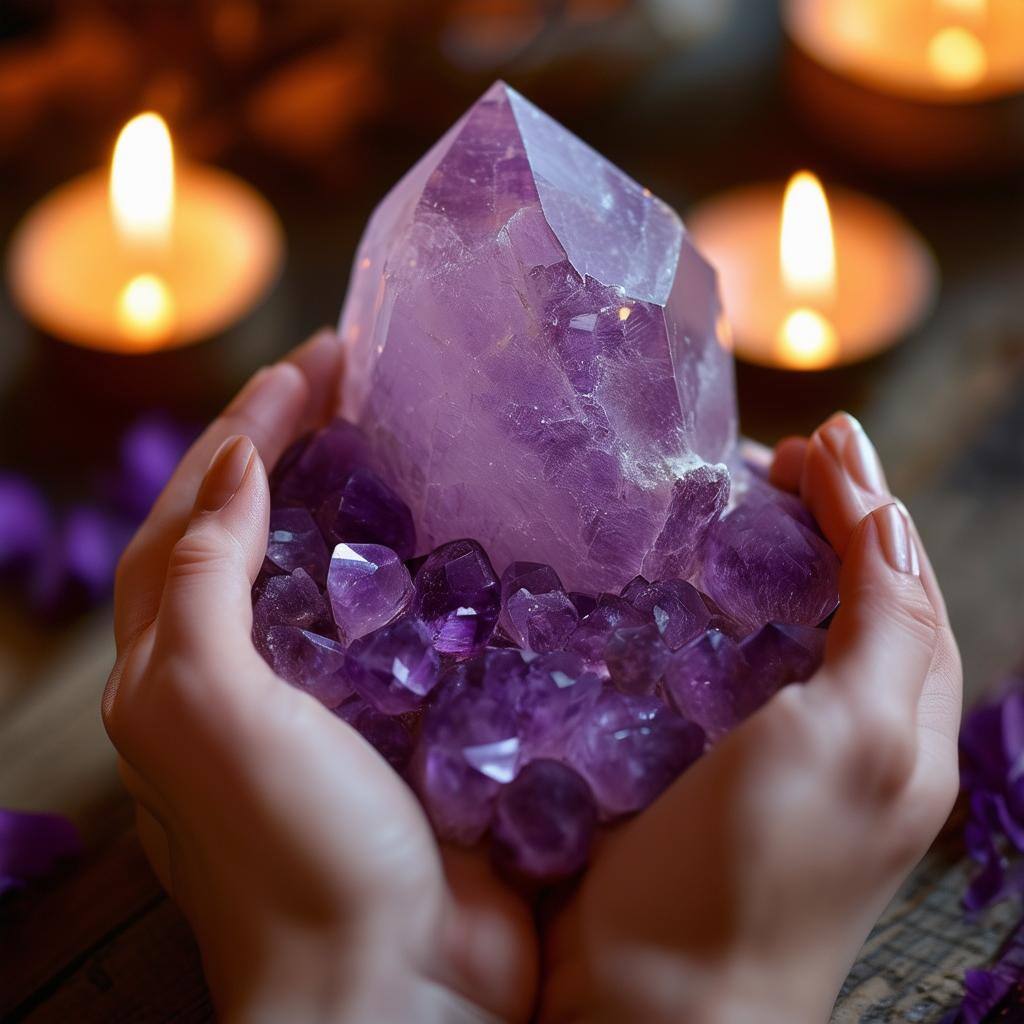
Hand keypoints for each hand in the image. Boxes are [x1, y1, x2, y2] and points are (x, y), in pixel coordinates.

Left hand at [102, 330, 536, 1023]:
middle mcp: (248, 674)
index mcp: (181, 666)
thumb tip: (227, 466)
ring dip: (361, 495)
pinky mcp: (406, 721)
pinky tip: (460, 531)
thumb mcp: (205, 710)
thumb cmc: (288, 853)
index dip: (252, 426)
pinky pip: (410, 620)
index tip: (317, 362)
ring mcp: (331, 698)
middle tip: (362, 378)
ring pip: (336, 567)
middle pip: (262, 526)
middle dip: (299, 444)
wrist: (395, 990)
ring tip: (406, 433)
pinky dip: (423, 566)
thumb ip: (200, 583)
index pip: (203, 510)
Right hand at [541, 413, 962, 1023]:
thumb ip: (886, 632)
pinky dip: (719, 608)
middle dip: (826, 517)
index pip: (900, 581)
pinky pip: (728, 664)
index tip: (819, 440)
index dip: (865, 504)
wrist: (661, 1000)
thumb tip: (887, 524)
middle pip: (852, 596)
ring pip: (790, 625)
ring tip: (735, 499)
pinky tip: (687, 585)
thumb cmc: (761, 872)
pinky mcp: (709, 761)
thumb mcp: (854, 740)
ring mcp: (778, 748)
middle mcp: (852, 730)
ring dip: (773, 554)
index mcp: (904, 721)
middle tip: (774, 459)